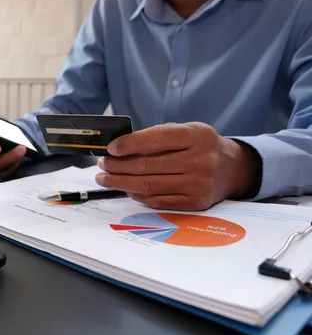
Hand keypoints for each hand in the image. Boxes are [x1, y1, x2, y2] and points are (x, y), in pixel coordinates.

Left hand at [96, 122, 261, 210]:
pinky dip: (137, 194)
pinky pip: (157, 200)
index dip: (129, 144)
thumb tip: (120, 148)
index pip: (157, 139)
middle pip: (147, 165)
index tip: (111, 148)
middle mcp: (200, 160)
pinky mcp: (194, 203)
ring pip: (148, 185)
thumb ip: (158, 137)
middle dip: (118, 166)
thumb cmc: (200, 147)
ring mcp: (198, 184)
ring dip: (120, 182)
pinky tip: (125, 188)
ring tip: (105, 177)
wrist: (232, 169)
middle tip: (102, 164)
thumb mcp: (186, 132)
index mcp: (197, 136)